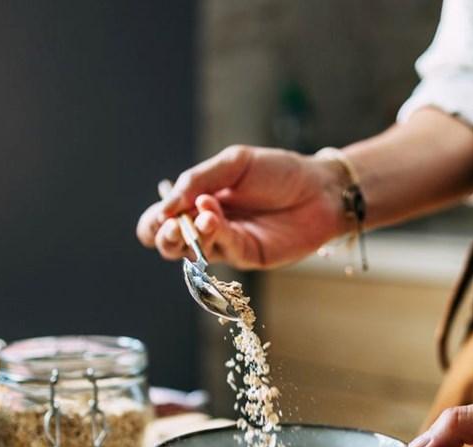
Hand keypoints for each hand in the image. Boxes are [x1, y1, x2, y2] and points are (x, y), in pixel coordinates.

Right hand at [136, 145, 346, 269]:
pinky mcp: (247, 256)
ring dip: (189, 236)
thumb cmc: (278, 172)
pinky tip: (214, 218)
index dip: (153, 221)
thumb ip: (198, 180)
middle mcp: (208, 226)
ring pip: (191, 253)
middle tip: (172, 224)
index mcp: (198, 202)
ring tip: (202, 217)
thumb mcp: (234, 163)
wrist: (319, 187)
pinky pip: (221, 251)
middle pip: (168, 244)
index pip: (160, 220)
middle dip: (163, 236)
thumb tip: (165, 206)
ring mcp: (227, 244)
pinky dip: (214, 235)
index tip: (162, 213)